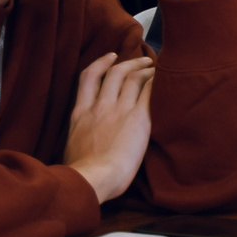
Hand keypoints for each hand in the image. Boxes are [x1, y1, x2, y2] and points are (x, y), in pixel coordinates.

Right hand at [63, 51, 155, 201]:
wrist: (93, 178)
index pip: (88, 77)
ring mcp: (118, 110)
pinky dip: (155, 83)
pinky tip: (164, 81)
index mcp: (80, 113)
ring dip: (145, 70)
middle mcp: (99, 106)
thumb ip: (81, 133)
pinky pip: (149, 92)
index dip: (101, 63)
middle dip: (129, 62)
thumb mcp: (73, 145)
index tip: (111, 57)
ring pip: (132, 78)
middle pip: (114, 73)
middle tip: (142, 60)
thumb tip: (88, 137)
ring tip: (155, 68)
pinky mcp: (137, 118)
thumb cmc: (83, 173)